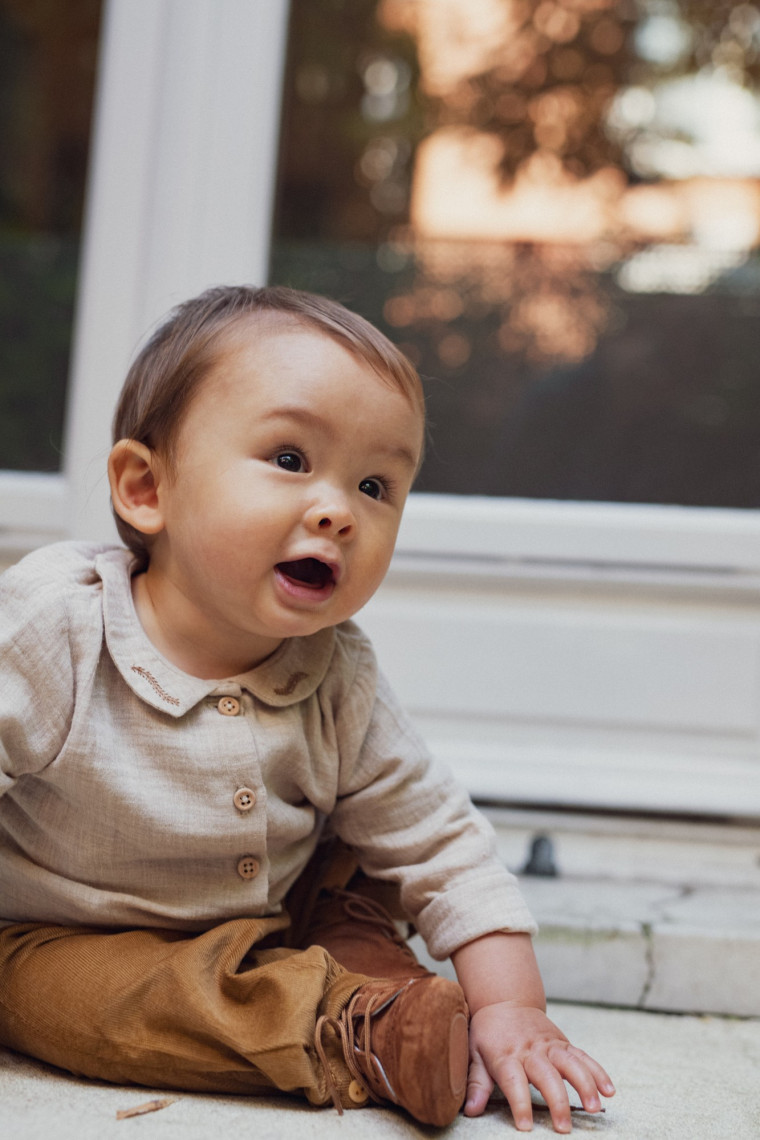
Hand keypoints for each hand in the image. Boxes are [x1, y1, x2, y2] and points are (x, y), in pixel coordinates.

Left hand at [464, 1002, 614, 1132]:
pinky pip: (582, 1056)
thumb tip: (470, 1109)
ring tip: (594, 1107)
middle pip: (547, 1076)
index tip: (526, 1126)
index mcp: (506, 1055)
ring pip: (570, 1063)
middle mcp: (530, 1051)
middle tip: (564, 1127)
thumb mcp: (475, 1053)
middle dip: (557, 1101)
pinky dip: (597, 1071)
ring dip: (584, 1085)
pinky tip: (609, 1089)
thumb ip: (476, 1082)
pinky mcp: (563, 1042)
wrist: (504, 1000)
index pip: (514, 1082)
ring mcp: (549, 1045)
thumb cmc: (488, 1033)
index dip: (520, 1103)